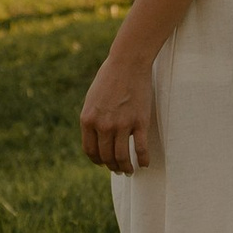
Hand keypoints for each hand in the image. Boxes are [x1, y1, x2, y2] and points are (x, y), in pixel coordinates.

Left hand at [80, 42, 155, 173]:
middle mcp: (103, 125)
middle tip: (118, 169)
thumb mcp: (92, 99)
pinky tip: (144, 164)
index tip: (103, 162)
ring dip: (125, 167)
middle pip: (106, 156)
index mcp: (88, 120)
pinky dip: (143, 160)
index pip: (90, 151)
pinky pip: (141, 149)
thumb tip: (96, 137)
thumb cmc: (110, 77)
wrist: (128, 62)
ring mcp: (122, 125)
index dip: (97, 160)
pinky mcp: (139, 122)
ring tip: (129, 170)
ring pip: (122, 157)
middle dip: (112, 166)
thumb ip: (92, 118)